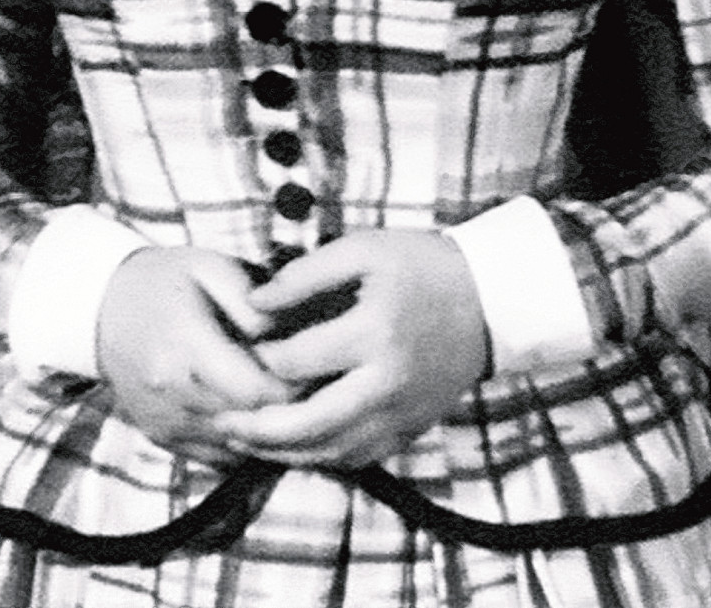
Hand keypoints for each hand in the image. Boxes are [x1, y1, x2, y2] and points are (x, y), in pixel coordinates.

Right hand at [97, 247, 295, 465]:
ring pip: (237, 443)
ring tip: (279, 393)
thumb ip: (251, 298)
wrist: (103, 307)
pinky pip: (217, 455)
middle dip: (284, 406)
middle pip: (250, 421)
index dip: (290, 384)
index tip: (308, 364)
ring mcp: (165, 421)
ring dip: (264, 426)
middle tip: (302, 380)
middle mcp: (172, 392)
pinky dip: (241, 439)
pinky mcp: (162, 437)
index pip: (255, 391)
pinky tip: (251, 409)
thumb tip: (284, 335)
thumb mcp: (210, 266)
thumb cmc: (168, 280)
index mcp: (184, 345)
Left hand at [213, 231, 487, 468]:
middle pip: (309, 424)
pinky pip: (358, 458)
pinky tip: (292, 448)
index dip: (260, 357)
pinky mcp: (411, 428)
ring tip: (244, 441)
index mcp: (374, 333)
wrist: (489, 300)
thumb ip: (305, 274)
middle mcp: (388, 383)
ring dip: (282, 453)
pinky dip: (320, 459)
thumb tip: (255, 303)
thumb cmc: (421, 266)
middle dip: (258, 429)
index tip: (241, 347)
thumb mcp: (364, 250)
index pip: (297, 360)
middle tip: (221, 420)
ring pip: (331, 452)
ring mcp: (402, 413)